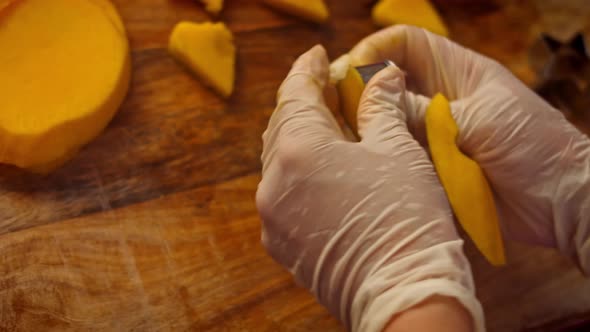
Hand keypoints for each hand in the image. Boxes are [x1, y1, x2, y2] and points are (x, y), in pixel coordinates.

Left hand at [257, 45, 483, 331]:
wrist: (404, 296)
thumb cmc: (406, 218)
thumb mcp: (398, 150)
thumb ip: (380, 106)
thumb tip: (381, 77)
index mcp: (299, 150)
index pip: (296, 94)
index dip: (308, 70)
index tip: (318, 55)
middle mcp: (274, 181)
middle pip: (282, 126)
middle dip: (303, 103)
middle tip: (327, 89)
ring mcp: (272, 216)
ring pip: (279, 161)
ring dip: (300, 139)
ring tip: (328, 128)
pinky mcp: (280, 243)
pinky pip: (282, 194)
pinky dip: (298, 173)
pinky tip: (322, 171)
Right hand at [348, 25, 589, 271]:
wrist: (560, 201)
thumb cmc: (533, 146)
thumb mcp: (477, 119)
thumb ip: (422, 113)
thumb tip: (371, 106)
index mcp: (455, 73)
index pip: (405, 44)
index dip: (376, 50)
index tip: (352, 70)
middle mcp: (437, 100)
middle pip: (386, 81)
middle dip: (358, 88)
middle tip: (332, 105)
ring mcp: (430, 135)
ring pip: (385, 121)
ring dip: (363, 125)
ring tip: (338, 135)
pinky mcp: (428, 167)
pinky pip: (395, 156)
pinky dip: (376, 157)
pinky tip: (357, 163)